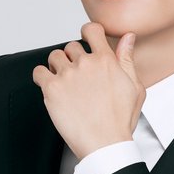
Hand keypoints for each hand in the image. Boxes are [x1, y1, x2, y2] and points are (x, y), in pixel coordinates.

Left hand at [32, 22, 145, 159]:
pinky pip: (38, 72)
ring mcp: (67, 75)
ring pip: (54, 56)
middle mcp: (86, 64)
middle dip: (73, 58)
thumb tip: (128, 37)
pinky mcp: (52, 89)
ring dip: (57, 66)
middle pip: (71, 46)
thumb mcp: (134, 87)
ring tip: (64, 82)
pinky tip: (49, 86)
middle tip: (78, 75)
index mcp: (106, 61)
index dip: (88, 32)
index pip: (92, 30)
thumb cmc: (120, 120)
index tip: (86, 40)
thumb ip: (127, 59)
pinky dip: (41, 77)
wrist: (105, 144)